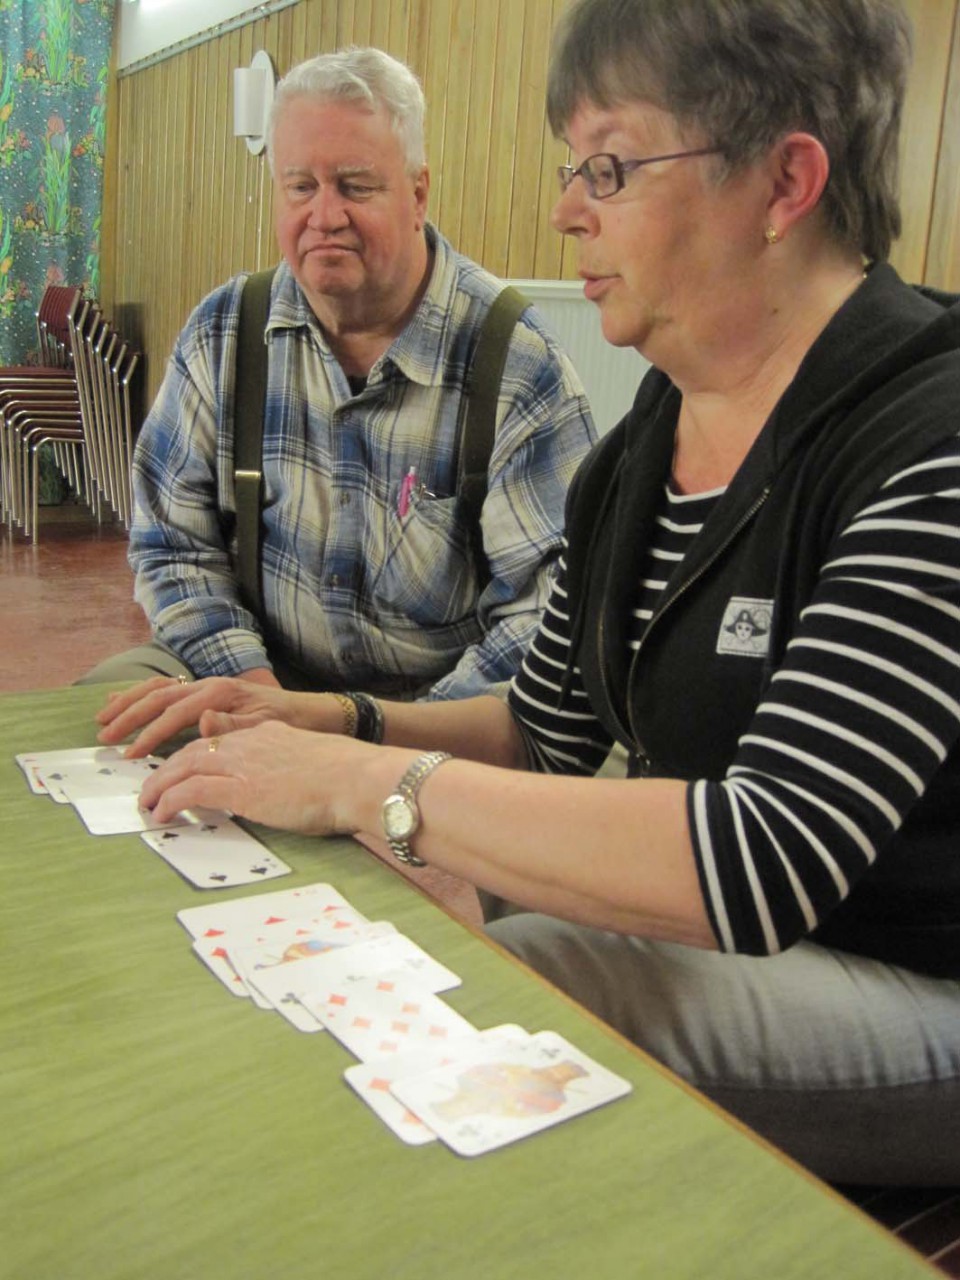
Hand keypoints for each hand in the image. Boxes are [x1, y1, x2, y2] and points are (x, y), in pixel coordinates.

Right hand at [95, 673, 329, 757]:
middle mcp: (209, 685)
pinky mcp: (206, 693)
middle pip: (159, 697)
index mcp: (220, 694)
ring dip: (129, 703)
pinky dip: (142, 695)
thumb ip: (233, 726)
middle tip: (105, 737)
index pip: (176, 714)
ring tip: (103, 718)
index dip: (151, 734)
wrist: (312, 712)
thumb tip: (202, 721)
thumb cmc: (290, 722)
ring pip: (158, 689)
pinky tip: (122, 699)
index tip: (131, 755)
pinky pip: (167, 689)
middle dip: (129, 717)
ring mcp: (206, 686)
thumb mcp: (267, 727)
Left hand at [138, 721, 399, 834]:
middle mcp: (250, 742)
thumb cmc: (350, 777)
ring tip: (147, 803)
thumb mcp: (312, 760)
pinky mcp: (239, 789)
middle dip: (167, 768)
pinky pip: (190, 791)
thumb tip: (288, 779)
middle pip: (193, 749)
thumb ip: (289, 763)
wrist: (358, 779)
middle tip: (151, 787)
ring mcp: (242, 764)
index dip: (196, 754)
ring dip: (159, 785)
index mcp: (269, 733)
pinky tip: (161, 814)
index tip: (182, 768)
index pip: (220, 739)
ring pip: (182, 766)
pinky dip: (169, 800)